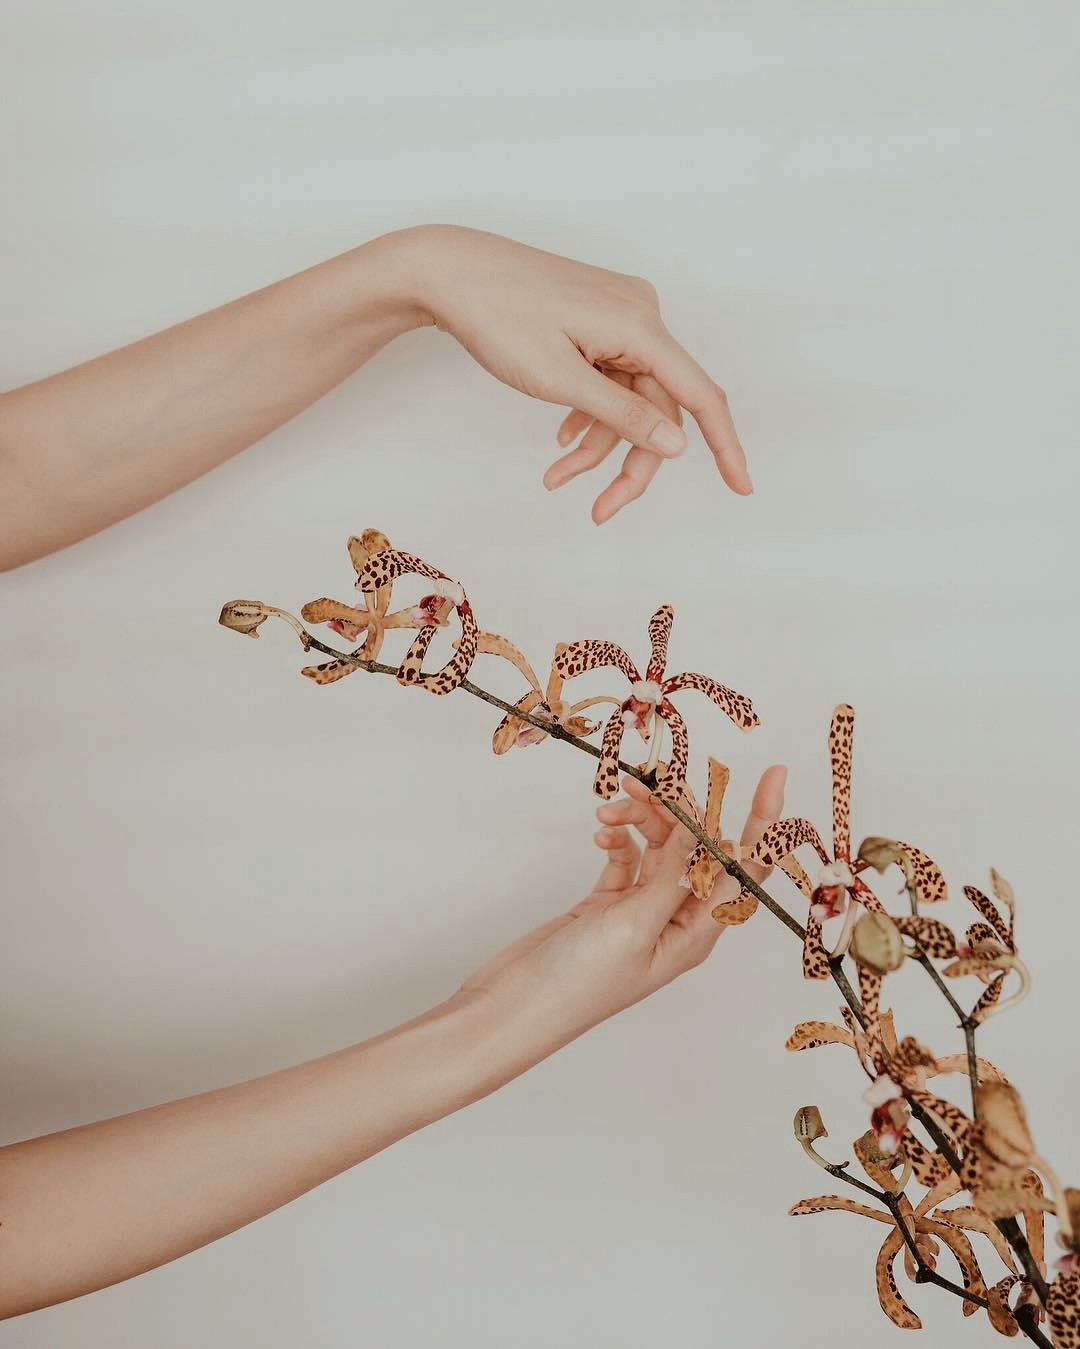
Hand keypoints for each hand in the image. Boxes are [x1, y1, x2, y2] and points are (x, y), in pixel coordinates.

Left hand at [402, 224, 752, 522]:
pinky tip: (561, 439)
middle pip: (659, 407)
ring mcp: (620, 316)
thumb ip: (621, 413)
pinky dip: (590, 414)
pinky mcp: (598, 320)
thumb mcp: (558, 378)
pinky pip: (610, 378)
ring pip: (630, 398)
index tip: (743, 487)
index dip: (725, 445)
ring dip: (599, 444)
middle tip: (599, 511)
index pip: (700, 395)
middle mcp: (641, 316)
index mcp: (640, 325)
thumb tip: (678, 444)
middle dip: (630, 463)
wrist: (450, 271)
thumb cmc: (497, 317)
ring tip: (555, 477)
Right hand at [455, 766, 785, 1048]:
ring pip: (659, 847)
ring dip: (641, 820)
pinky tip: (602, 832)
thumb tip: (708, 831)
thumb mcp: (635, 927)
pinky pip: (627, 856)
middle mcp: (676, 919)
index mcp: (696, 933)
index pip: (744, 870)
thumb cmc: (580, 984)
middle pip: (698, 849)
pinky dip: (619, 838)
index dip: (763, 824)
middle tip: (652, 780)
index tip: (775, 776)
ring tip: (611, 806)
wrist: (517, 1006)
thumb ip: (672, 877)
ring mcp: (641, 910)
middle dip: (680, 809)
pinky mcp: (608, 903)